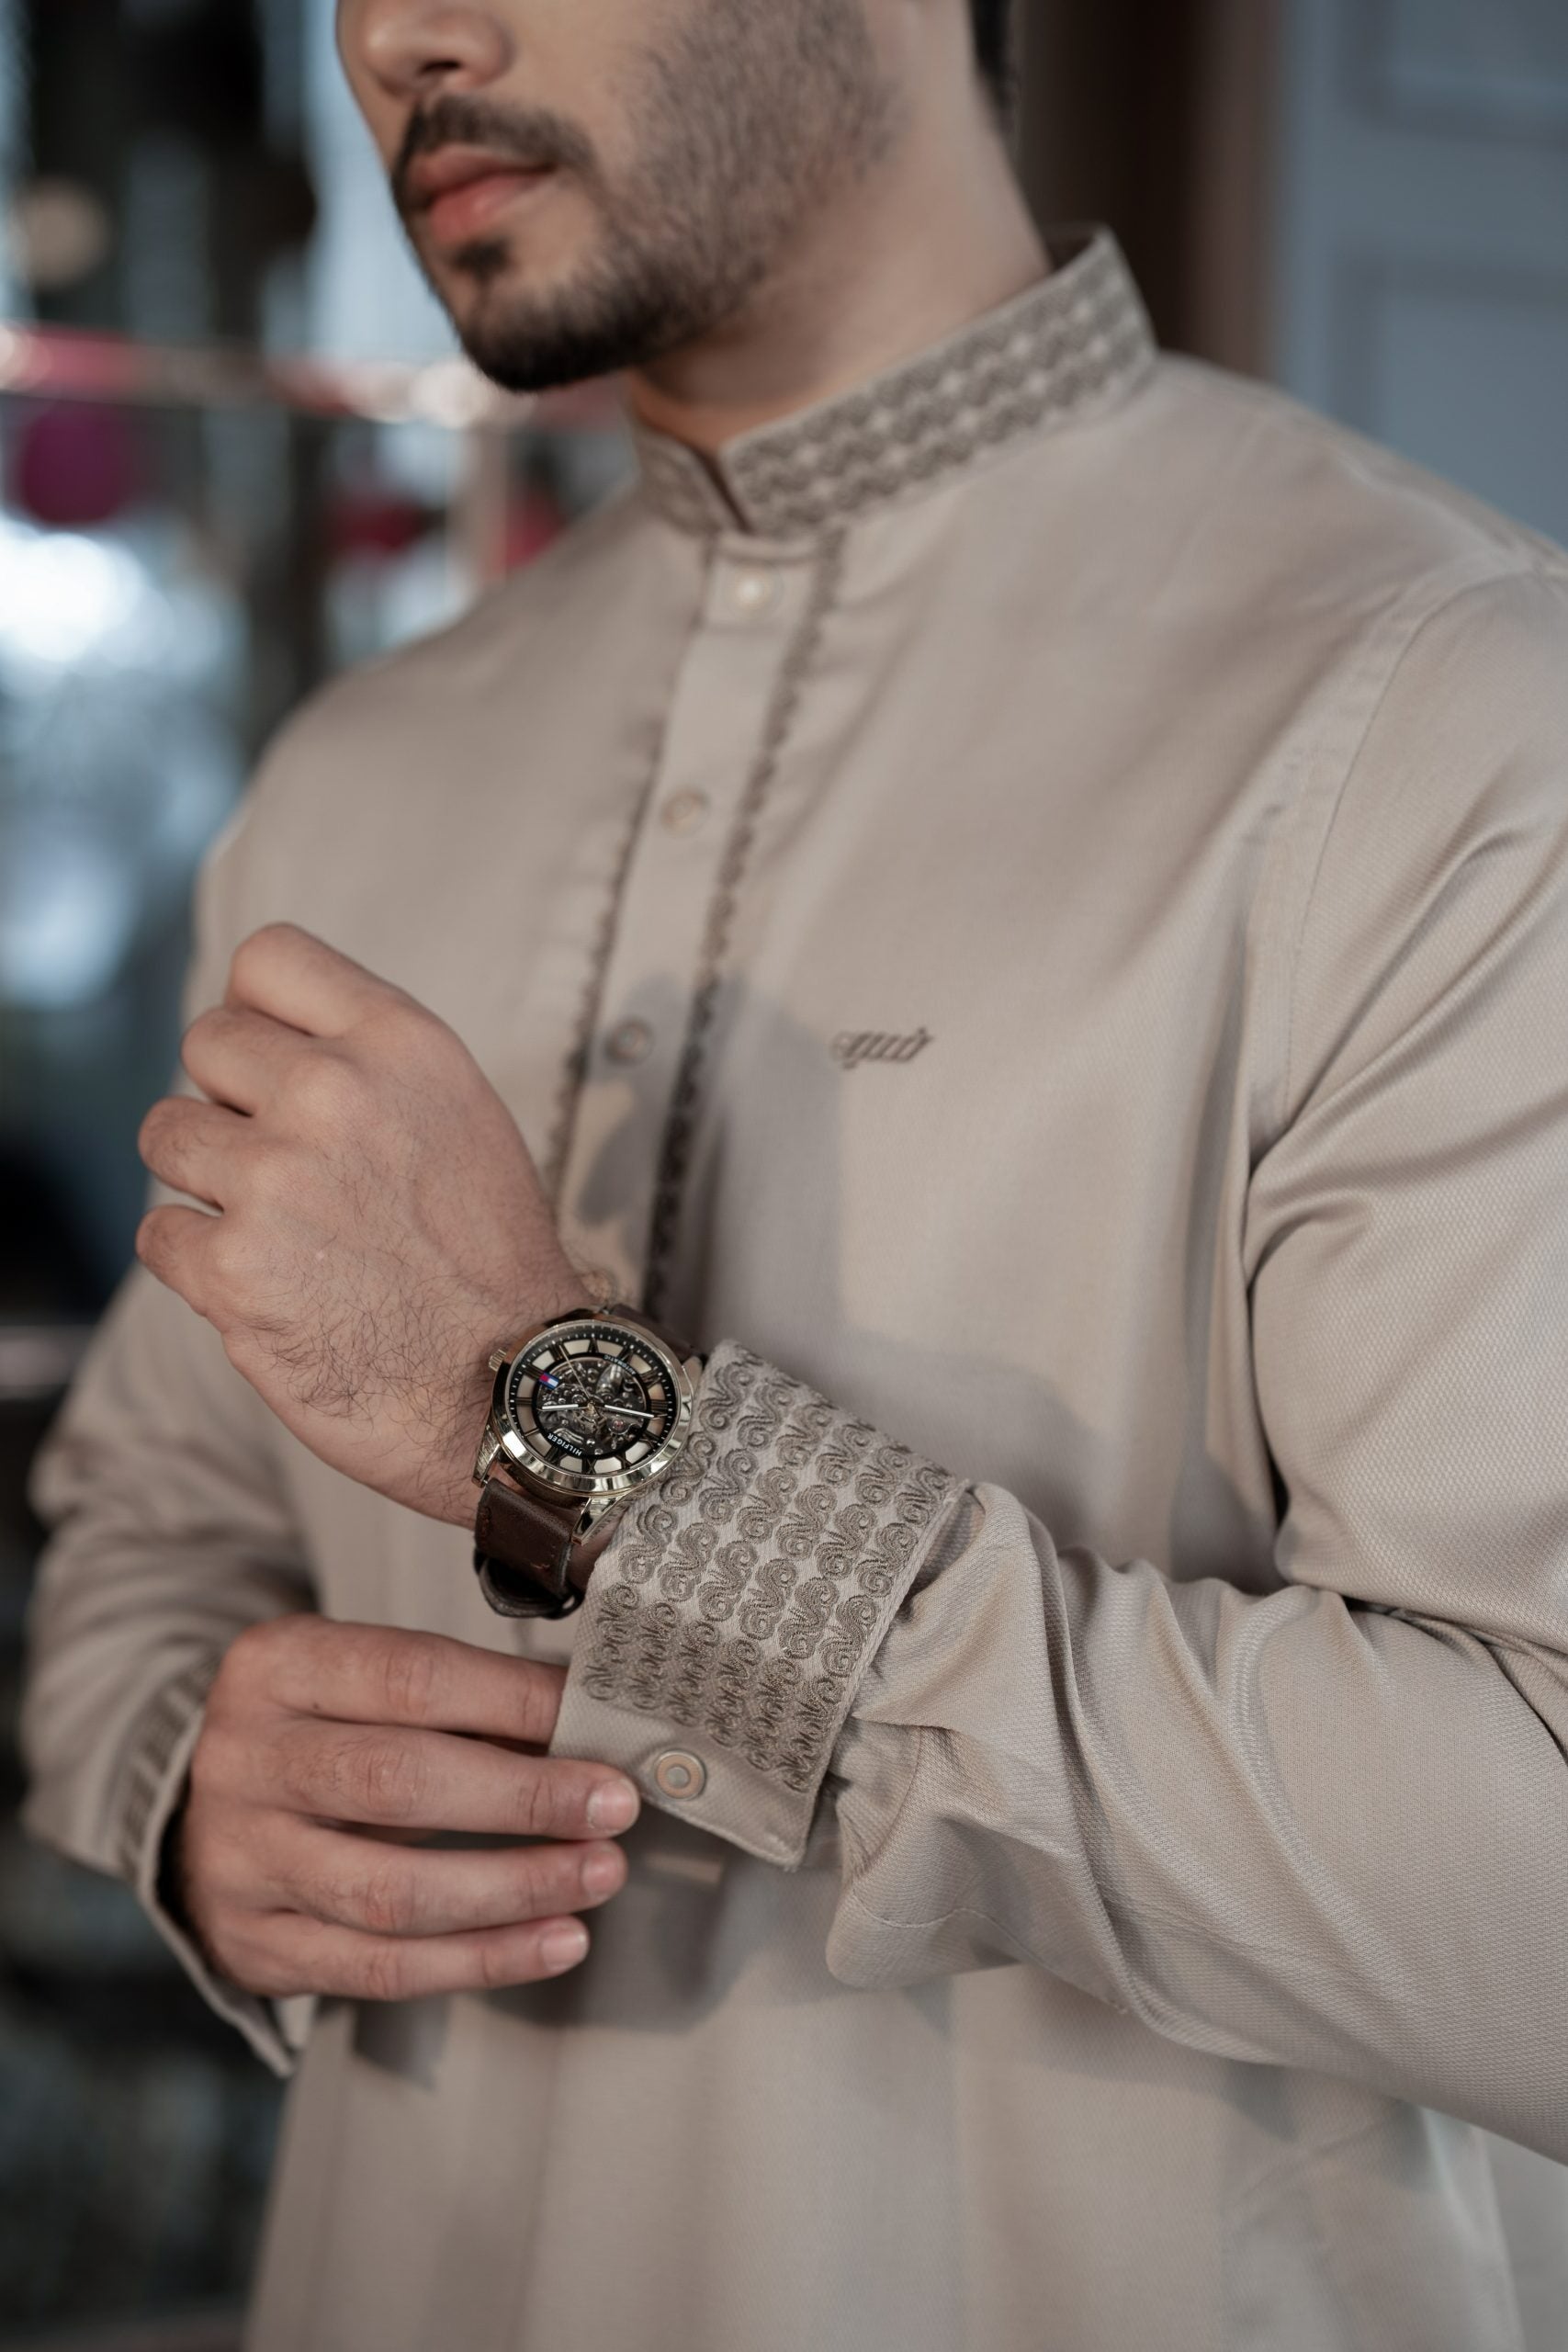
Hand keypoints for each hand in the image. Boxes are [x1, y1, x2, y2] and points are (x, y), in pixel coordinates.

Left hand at [136, 923, 581, 1522]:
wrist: (514, 1389)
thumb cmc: (489, 1259)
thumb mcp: (461, 1112)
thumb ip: (367, 1058)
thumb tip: (258, 1035)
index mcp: (401, 1043)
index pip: (268, 957)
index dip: (261, 1012)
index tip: (278, 1064)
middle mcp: (335, 1093)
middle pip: (206, 1041)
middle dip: (231, 1100)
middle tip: (288, 1164)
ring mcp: (275, 1180)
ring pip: (165, 1134)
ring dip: (207, 1182)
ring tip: (281, 1227)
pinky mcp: (233, 1268)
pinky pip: (159, 1234)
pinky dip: (199, 1266)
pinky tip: (271, 1286)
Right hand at [175, 1617, 640, 2000]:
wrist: (214, 1812)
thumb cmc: (324, 1731)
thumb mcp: (368, 1682)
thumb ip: (467, 1696)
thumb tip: (593, 1722)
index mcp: (276, 1668)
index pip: (410, 1678)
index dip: (515, 1702)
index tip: (597, 1718)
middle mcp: (246, 1761)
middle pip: (395, 1782)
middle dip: (523, 1798)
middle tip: (613, 1806)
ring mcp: (241, 1862)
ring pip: (390, 1892)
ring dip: (514, 1889)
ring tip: (598, 1874)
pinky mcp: (257, 1945)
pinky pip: (381, 1968)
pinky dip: (481, 1959)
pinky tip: (555, 1940)